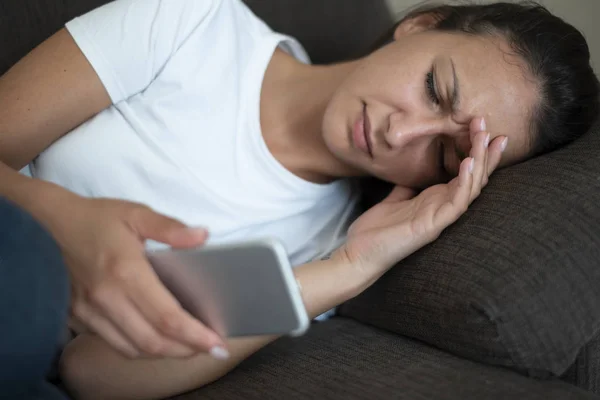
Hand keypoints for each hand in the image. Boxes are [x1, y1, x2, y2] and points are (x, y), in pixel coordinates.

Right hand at [54, 198, 226, 358]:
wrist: (46, 223)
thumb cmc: (96, 218)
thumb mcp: (136, 213)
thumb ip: (171, 227)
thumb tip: (202, 236)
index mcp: (126, 272)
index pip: (167, 318)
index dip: (195, 335)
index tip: (217, 343)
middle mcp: (106, 298)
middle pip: (153, 342)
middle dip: (186, 351)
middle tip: (210, 348)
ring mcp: (88, 312)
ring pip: (132, 348)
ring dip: (164, 353)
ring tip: (189, 347)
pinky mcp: (77, 317)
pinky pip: (113, 343)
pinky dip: (140, 348)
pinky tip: (157, 339)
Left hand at [338, 119, 506, 278]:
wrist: (359, 253)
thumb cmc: (375, 230)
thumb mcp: (395, 198)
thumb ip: (409, 185)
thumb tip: (413, 166)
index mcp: (436, 201)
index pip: (465, 174)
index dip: (476, 152)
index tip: (483, 128)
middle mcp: (443, 208)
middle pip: (474, 177)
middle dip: (484, 150)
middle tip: (487, 123)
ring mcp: (441, 218)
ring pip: (471, 187)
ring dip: (480, 161)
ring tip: (484, 136)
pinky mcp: (433, 226)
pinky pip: (456, 203)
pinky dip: (465, 182)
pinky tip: (469, 162)